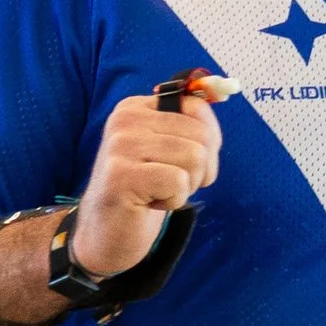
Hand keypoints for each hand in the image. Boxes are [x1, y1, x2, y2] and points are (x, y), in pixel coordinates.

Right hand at [72, 76, 227, 276]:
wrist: (105, 233)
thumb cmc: (142, 192)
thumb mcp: (166, 150)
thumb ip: (190, 123)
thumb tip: (221, 92)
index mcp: (136, 107)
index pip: (197, 108)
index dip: (208, 142)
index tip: (188, 163)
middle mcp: (125, 120)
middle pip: (201, 136)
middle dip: (198, 169)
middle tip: (170, 184)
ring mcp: (120, 146)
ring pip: (195, 158)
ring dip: (185, 186)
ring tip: (157, 192)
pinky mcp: (121, 176)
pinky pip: (178, 182)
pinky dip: (173, 200)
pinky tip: (150, 203)